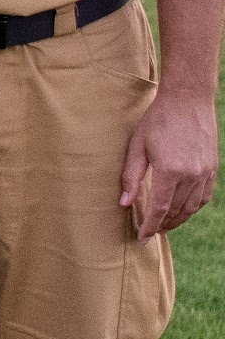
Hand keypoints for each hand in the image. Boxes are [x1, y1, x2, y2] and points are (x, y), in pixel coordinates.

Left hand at [121, 91, 218, 237]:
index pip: (160, 208)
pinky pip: (204, 196)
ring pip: (192, 206)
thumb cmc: (157, 121)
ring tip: (164, 225)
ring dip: (178, 219)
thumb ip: (131, 177)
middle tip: (150, 232)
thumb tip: (124, 204)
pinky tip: (183, 210)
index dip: (150, 225)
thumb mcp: (137, 146)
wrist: (188, 101)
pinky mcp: (212, 168)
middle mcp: (191, 175)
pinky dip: (193, 207)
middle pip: (176, 210)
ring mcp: (205, 173)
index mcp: (170, 171)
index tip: (142, 237)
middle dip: (163, 225)